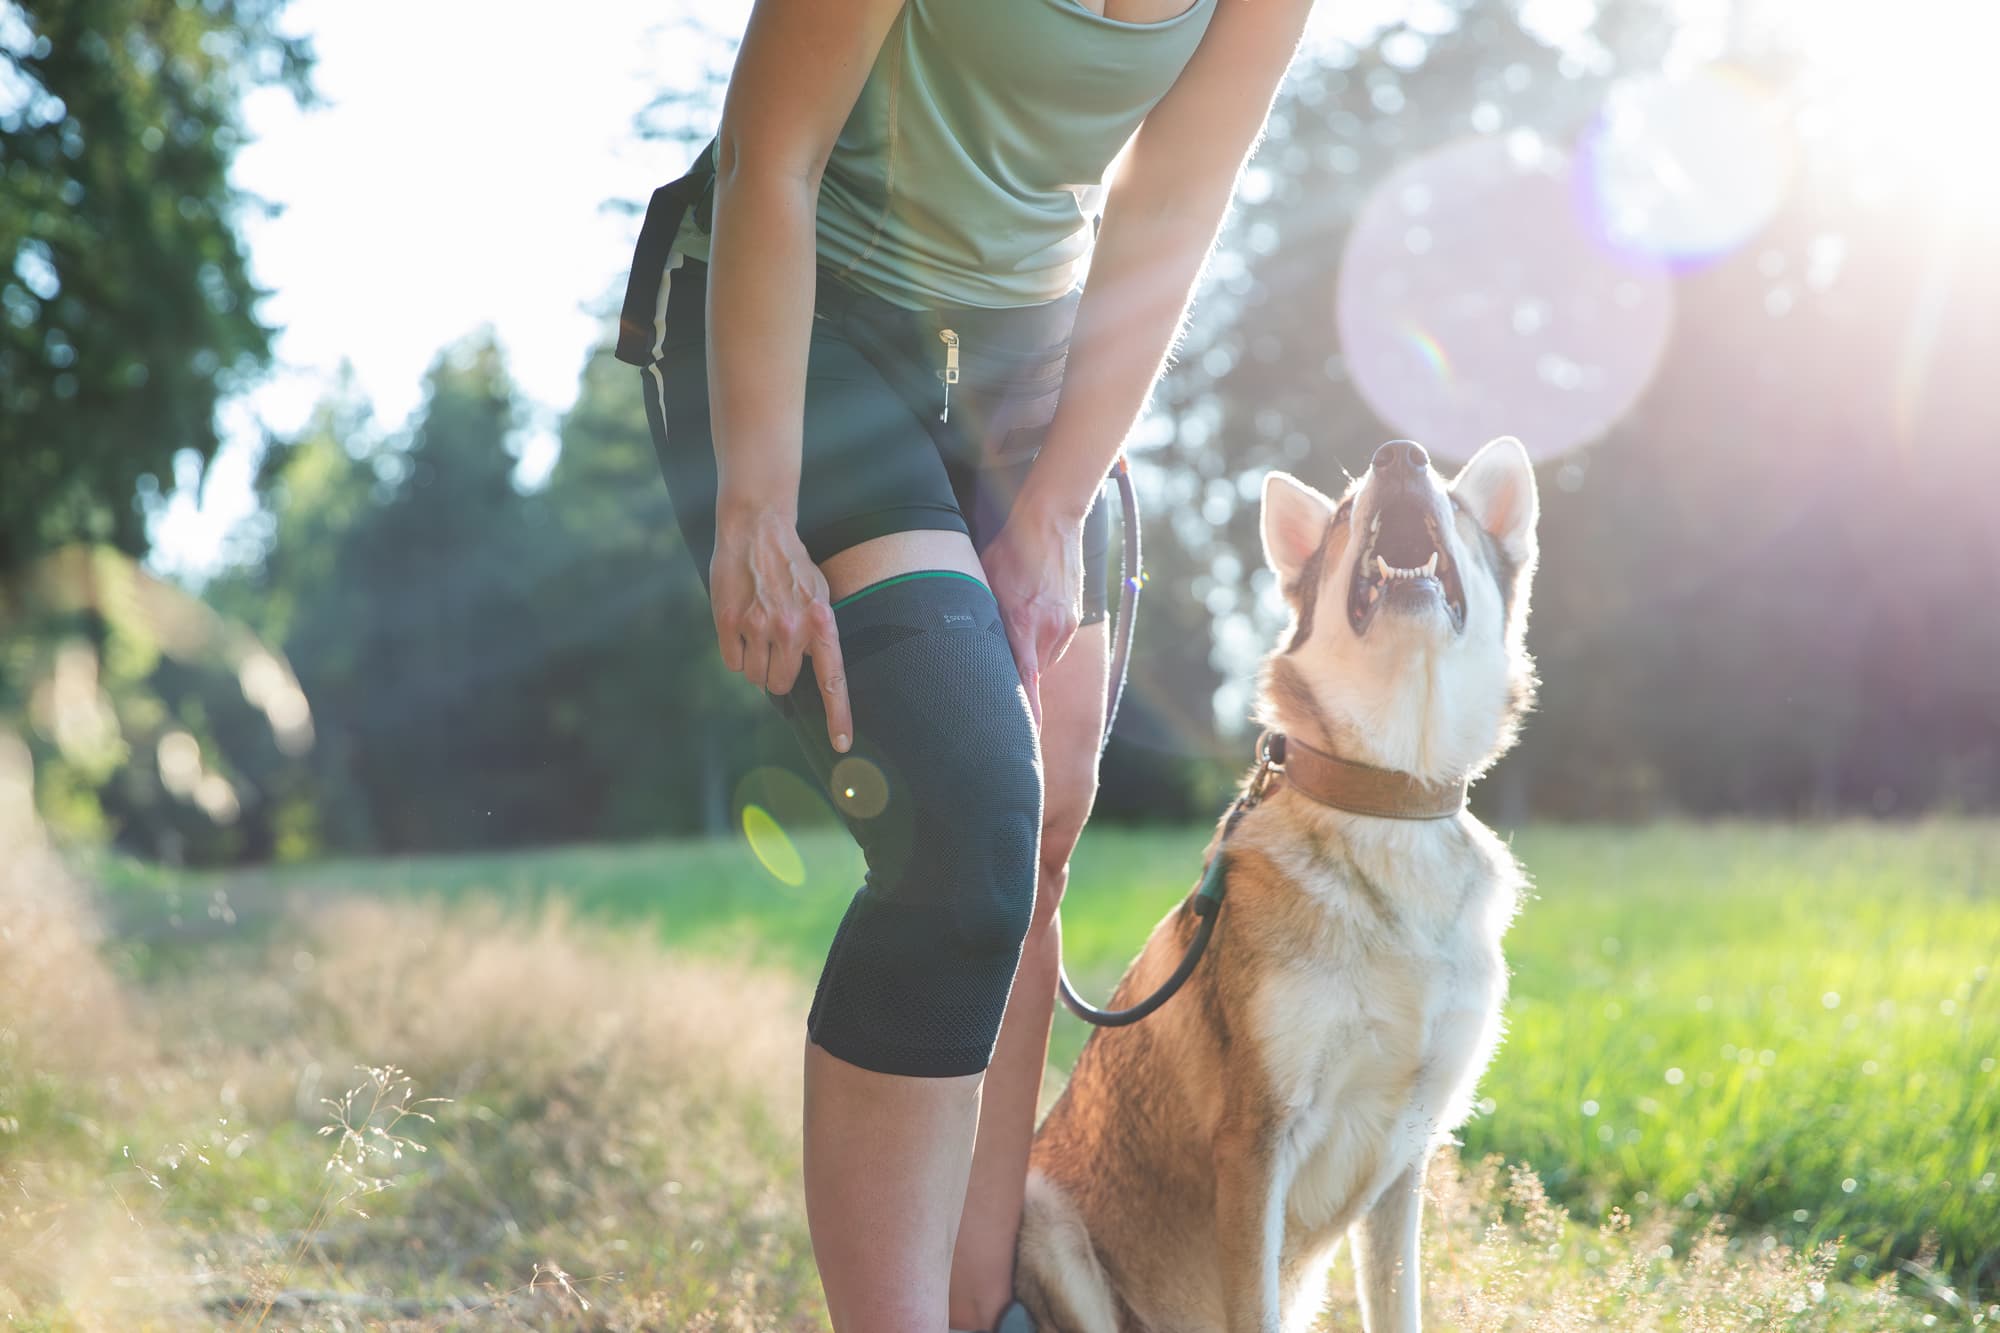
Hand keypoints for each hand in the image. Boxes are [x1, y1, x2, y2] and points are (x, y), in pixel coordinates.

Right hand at [710, 502, 851, 752]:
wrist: (757, 529)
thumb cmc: (791, 566)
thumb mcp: (820, 595)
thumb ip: (819, 633)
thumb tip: (812, 670)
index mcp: (821, 623)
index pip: (832, 678)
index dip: (837, 714)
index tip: (841, 744)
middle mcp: (792, 628)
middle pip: (779, 685)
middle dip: (775, 675)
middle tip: (774, 648)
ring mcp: (758, 625)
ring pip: (754, 677)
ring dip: (754, 663)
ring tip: (757, 630)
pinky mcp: (728, 621)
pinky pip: (732, 662)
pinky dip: (735, 652)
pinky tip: (740, 624)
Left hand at [981, 492, 1083, 729]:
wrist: (1051, 521)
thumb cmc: (1009, 550)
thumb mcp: (985, 584)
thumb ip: (984, 622)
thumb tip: (969, 650)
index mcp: (1023, 624)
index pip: (1025, 683)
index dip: (1026, 714)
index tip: (1026, 739)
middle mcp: (1049, 631)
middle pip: (1030, 672)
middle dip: (1015, 670)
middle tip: (1000, 656)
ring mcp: (1065, 625)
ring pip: (1042, 659)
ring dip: (1029, 651)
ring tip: (1017, 619)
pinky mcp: (1073, 618)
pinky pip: (1054, 643)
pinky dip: (1041, 638)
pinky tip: (1031, 612)